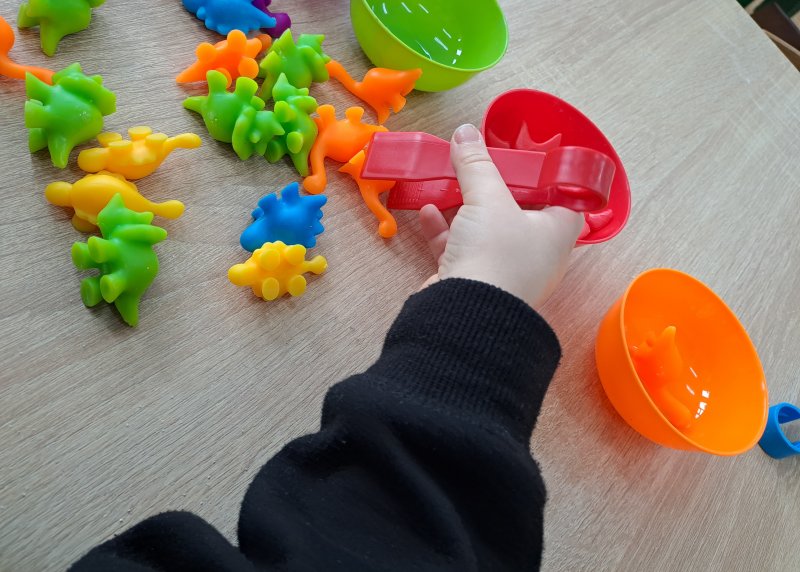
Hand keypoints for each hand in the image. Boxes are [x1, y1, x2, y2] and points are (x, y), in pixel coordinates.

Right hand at [419, 124, 583, 308]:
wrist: (466, 314)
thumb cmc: (496, 255)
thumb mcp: (488, 199)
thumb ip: (476, 164)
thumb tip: (465, 132)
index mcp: (557, 231)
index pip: (563, 194)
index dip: (546, 172)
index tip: (524, 152)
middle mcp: (536, 250)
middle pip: (517, 207)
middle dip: (493, 185)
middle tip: (479, 161)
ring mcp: (504, 266)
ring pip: (485, 227)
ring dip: (464, 204)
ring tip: (447, 179)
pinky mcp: (474, 279)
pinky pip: (461, 247)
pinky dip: (444, 229)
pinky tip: (427, 211)